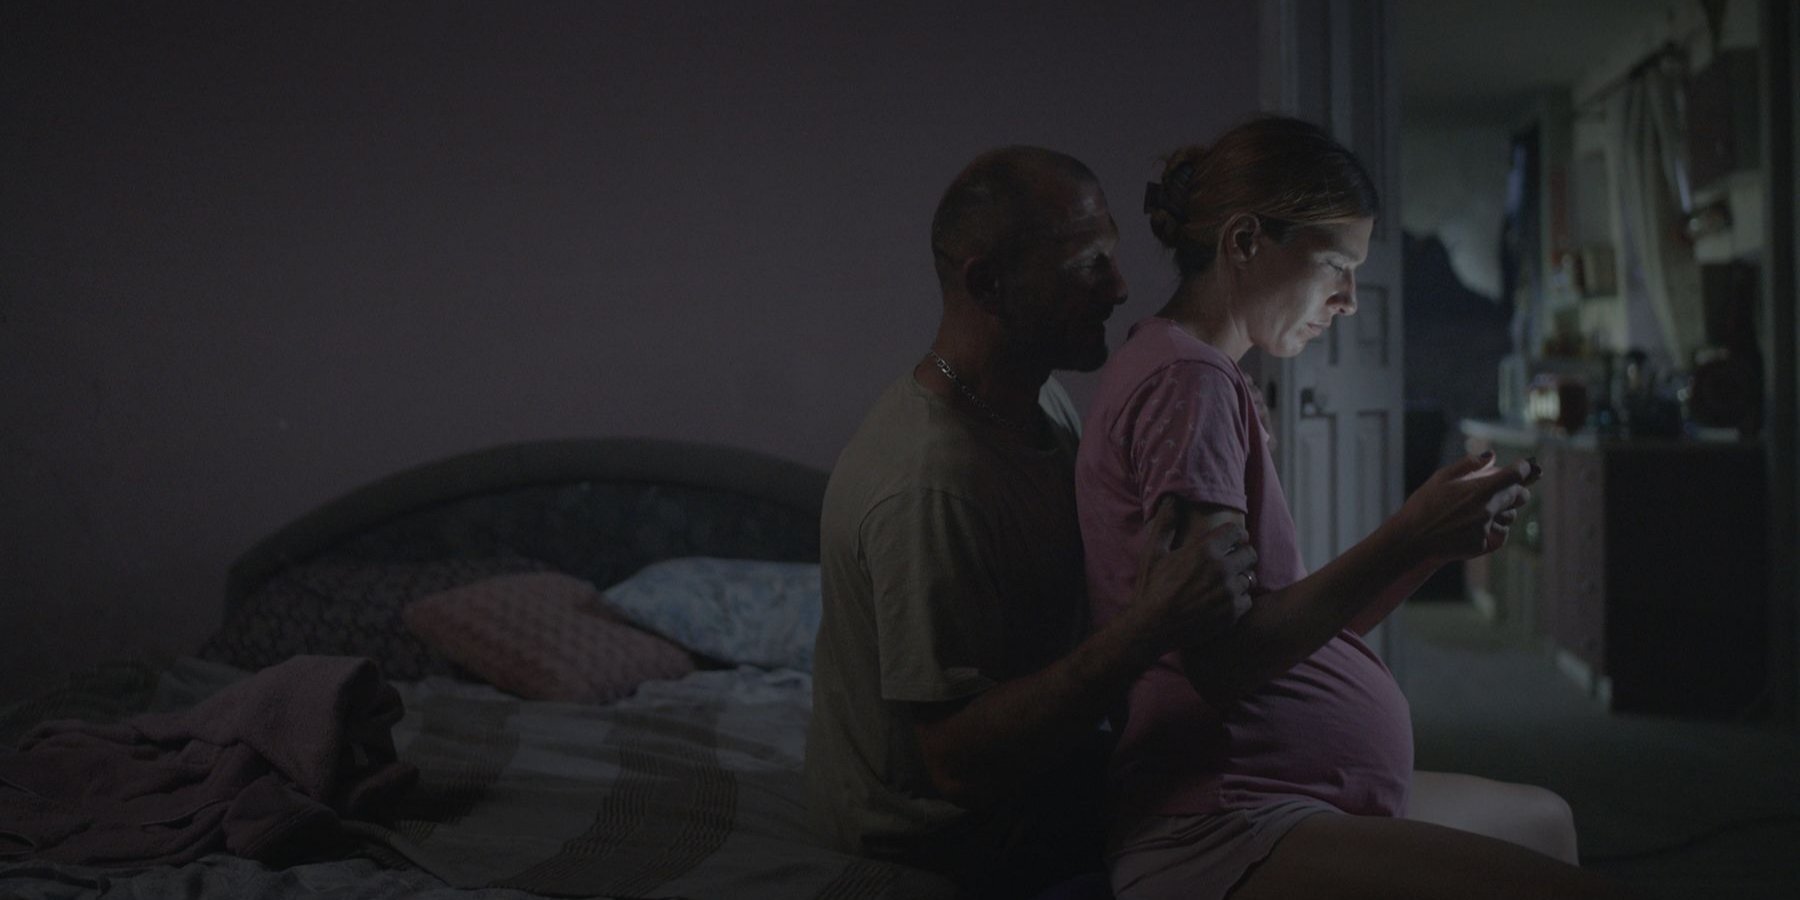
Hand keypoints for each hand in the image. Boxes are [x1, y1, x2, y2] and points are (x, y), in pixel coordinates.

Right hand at [1132, 496, 1257, 652]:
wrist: (1151, 628)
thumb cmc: (1151, 588)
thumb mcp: (1154, 552)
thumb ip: (1166, 523)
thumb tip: (1171, 499)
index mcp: (1205, 550)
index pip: (1237, 532)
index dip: (1235, 535)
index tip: (1231, 541)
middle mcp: (1221, 569)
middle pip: (1250, 553)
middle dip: (1241, 555)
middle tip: (1230, 562)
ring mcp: (1229, 593)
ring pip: (1249, 578)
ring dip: (1239, 579)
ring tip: (1224, 584)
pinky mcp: (1232, 614)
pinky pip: (1247, 600)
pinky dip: (1237, 601)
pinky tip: (1222, 602)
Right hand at [1390, 452, 1537, 563]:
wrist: (1411, 539)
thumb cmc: (1422, 505)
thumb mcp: (1440, 478)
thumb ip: (1468, 465)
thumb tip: (1491, 456)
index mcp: (1480, 489)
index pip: (1517, 474)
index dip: (1524, 468)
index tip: (1523, 467)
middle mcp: (1488, 509)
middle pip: (1520, 496)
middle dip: (1515, 490)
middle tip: (1501, 489)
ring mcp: (1487, 528)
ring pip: (1511, 516)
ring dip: (1503, 510)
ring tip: (1482, 510)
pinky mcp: (1483, 544)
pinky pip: (1499, 534)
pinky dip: (1492, 529)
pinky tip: (1475, 527)